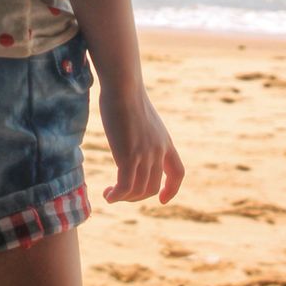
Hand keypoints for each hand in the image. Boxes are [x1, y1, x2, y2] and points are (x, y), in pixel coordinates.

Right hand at [99, 82, 184, 205]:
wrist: (123, 86)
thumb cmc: (126, 94)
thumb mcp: (140, 116)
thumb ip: (141, 130)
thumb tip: (130, 130)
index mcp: (165, 141)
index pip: (177, 172)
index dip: (172, 189)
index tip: (162, 200)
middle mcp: (158, 151)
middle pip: (152, 187)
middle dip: (136, 196)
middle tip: (119, 192)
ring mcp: (145, 155)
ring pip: (139, 190)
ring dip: (124, 198)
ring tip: (110, 195)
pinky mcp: (129, 156)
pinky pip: (125, 187)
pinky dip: (116, 196)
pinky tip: (107, 196)